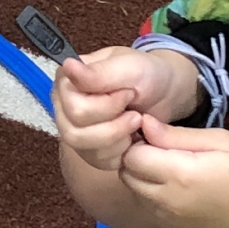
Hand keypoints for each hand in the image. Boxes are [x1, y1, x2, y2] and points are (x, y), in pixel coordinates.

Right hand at [54, 42, 199, 169]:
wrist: (165, 92)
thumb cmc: (148, 74)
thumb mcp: (129, 68)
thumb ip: (98, 72)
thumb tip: (68, 66)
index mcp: (67, 81)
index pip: (74, 108)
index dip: (106, 106)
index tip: (128, 93)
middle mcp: (63, 107)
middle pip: (75, 133)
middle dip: (114, 126)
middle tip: (135, 112)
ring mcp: (74, 130)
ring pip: (85, 149)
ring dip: (118, 138)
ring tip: (136, 122)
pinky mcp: (88, 150)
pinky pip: (97, 161)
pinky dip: (120, 152)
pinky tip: (132, 135)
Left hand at [115, 111, 228, 227]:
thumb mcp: (221, 141)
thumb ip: (177, 135)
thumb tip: (144, 123)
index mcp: (179, 175)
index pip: (131, 154)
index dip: (138, 139)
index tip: (155, 131)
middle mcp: (166, 201)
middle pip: (127, 174)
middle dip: (136, 156)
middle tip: (160, 146)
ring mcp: (167, 220)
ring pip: (134, 191)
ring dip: (142, 175)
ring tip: (169, 164)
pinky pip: (148, 207)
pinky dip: (151, 194)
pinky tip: (176, 185)